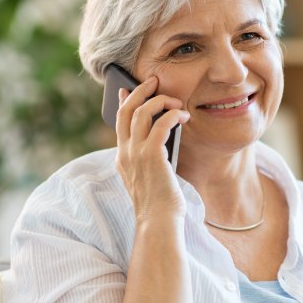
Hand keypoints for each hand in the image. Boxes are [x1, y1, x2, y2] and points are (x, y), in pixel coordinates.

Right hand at [115, 75, 189, 224]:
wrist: (158, 222)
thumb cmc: (159, 202)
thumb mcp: (149, 176)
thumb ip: (148, 157)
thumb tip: (161, 135)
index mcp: (122, 158)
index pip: (119, 122)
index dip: (123, 102)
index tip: (127, 89)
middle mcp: (125, 153)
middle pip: (126, 111)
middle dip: (140, 91)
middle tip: (154, 80)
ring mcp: (136, 154)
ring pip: (142, 112)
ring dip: (160, 101)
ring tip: (176, 101)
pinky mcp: (152, 156)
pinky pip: (161, 124)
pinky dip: (172, 115)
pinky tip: (184, 116)